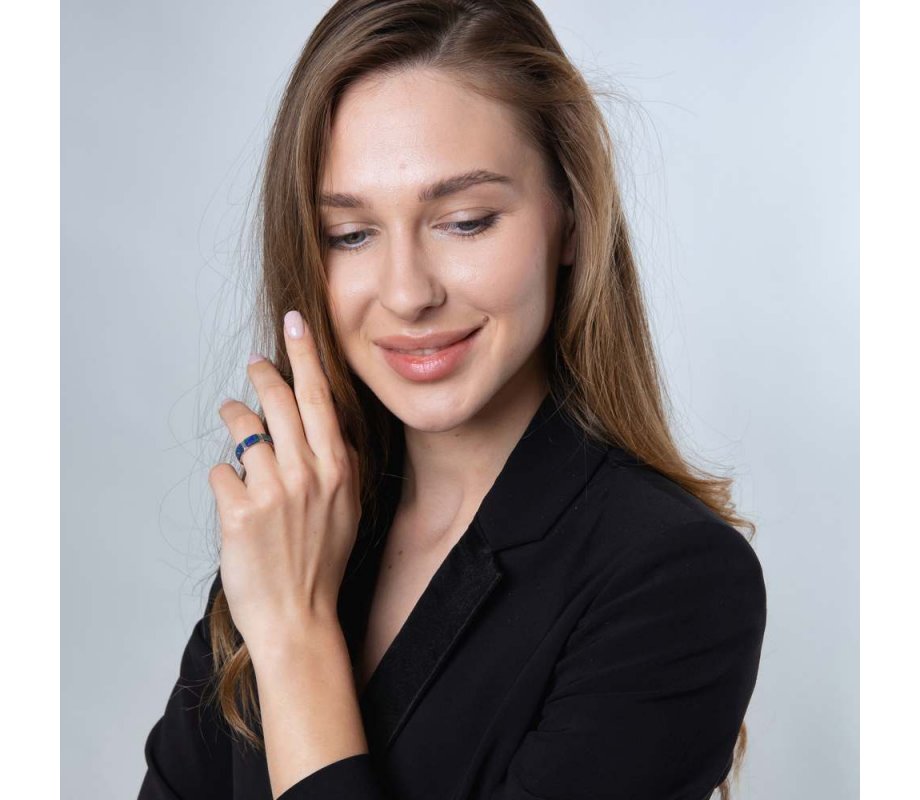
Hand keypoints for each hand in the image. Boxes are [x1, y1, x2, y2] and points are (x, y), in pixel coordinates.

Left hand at [209, 309, 360, 658]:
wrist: (300, 619)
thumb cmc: (322, 563)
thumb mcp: (347, 508)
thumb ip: (337, 463)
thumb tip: (323, 425)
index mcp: (338, 469)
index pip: (321, 397)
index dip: (306, 355)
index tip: (295, 322)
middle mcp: (308, 474)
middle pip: (279, 401)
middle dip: (263, 374)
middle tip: (255, 364)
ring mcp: (273, 493)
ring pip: (243, 430)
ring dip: (235, 419)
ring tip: (234, 419)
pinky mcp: (238, 514)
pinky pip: (221, 473)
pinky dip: (223, 479)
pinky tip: (232, 494)